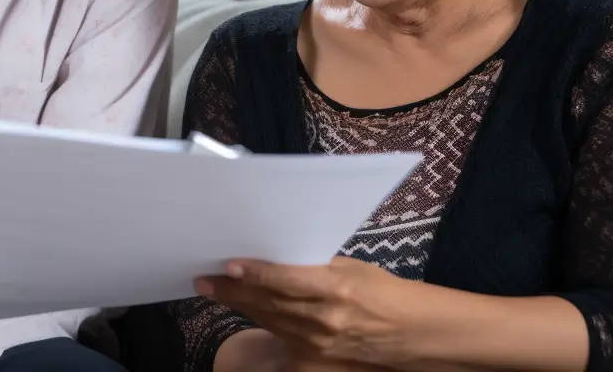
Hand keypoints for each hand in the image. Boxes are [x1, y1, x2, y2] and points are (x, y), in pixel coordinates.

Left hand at [198, 257, 418, 368]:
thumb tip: (275, 254)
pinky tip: (241, 308)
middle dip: (234, 290)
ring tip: (214, 289)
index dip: (255, 273)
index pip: (285, 280)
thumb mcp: (350, 268)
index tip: (229, 264)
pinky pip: (278, 336)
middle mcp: (323, 319)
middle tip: (204, 277)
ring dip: (239, 304)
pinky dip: (258, 320)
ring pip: (268, 319)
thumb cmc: (381, 291)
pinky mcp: (314, 358)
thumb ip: (313, 264)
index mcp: (336, 290)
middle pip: (269, 302)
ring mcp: (317, 343)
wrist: (408, 333)